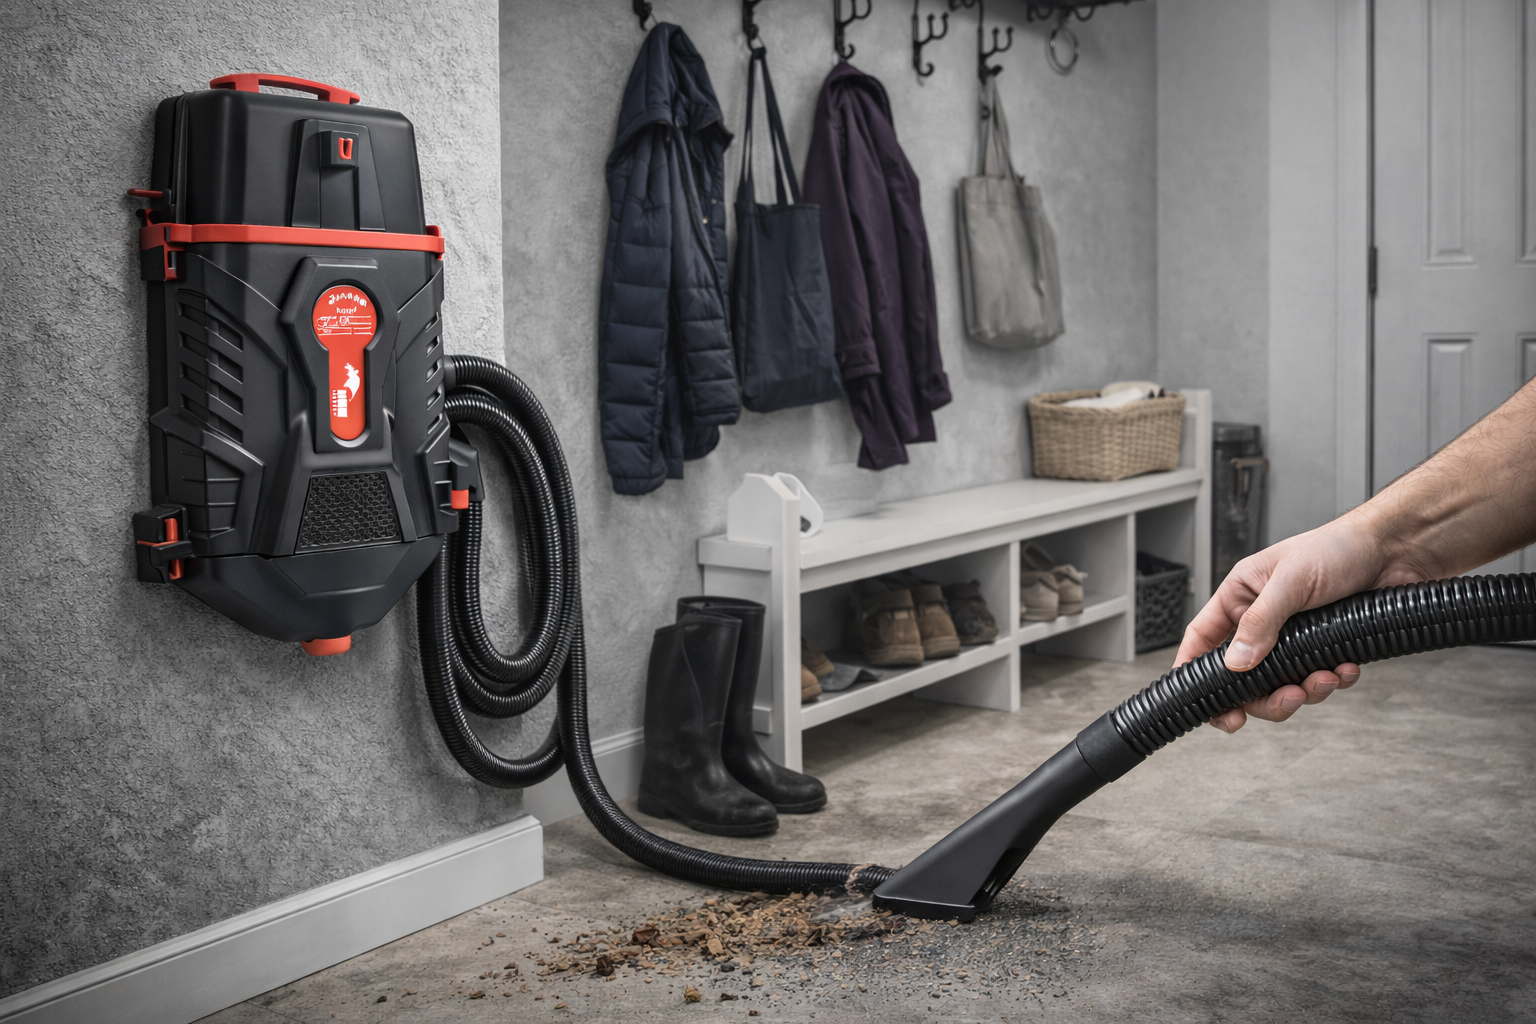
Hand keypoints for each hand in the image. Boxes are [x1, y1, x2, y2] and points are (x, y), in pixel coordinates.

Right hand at [1176, 518, 1382, 732]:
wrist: (1396, 550)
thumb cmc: (1339, 547)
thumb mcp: (1291, 580)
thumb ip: (1260, 622)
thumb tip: (1236, 662)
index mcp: (1240, 597)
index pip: (1202, 639)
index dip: (1193, 672)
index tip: (1197, 703)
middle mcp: (1262, 621)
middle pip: (1242, 677)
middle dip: (1264, 696)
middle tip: (1287, 700)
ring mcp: (1293, 639)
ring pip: (1281, 685)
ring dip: (1304, 691)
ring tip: (1326, 677)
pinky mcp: (1324, 649)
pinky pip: (1317, 681)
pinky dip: (1332, 681)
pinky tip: (1346, 667)